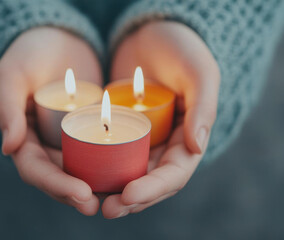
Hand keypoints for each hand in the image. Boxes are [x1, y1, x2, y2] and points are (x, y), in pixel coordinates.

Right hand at [0, 27, 101, 215]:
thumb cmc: (29, 54)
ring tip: (118, 199)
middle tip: (99, 206)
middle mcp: (46, 146)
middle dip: (77, 195)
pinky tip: (131, 174)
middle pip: (59, 178)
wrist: (57, 40)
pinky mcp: (90, 132)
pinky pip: (100, 153)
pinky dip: (111, 165)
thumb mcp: (13, 75)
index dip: (56, 184)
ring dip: (96, 188)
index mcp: (24, 139)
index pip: (36, 170)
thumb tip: (9, 148)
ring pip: (81, 171)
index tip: (81, 192)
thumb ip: (8, 107)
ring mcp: (69, 141)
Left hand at [102, 21, 219, 217]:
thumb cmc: (181, 48)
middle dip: (130, 201)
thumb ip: (203, 106)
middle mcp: (166, 146)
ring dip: (111, 192)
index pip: (173, 175)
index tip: (128, 195)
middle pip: (149, 183)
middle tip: (106, 209)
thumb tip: (198, 147)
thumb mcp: (198, 71)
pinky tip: (80, 177)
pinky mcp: (121, 132)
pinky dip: (98, 170)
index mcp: (189, 139)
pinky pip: (110, 156)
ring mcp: (143, 141)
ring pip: (128, 175)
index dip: (153, 189)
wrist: (152, 32)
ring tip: (89, 201)